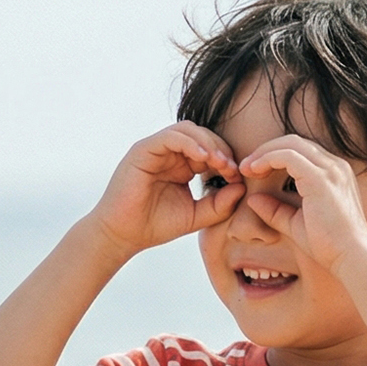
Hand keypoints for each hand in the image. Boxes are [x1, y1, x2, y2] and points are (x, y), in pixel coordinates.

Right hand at [87, 124, 244, 257]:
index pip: (210, 149)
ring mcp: (156, 149)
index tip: (239, 177)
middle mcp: (170, 153)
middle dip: (220, 149)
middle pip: (202, 134)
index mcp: (182, 165)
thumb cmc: (156, 226)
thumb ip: (219, 205)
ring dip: (207, 143)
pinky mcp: (143, 150)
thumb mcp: (196, 216)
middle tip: (232, 168)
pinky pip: (170, 137)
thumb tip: (242, 188)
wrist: (124, 235)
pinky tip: (202, 158)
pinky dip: (188, 143)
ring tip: (220, 162)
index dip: (227, 159)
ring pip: (187, 130)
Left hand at [235, 135, 366, 273]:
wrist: (352, 257)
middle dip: (266, 150)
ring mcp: (329, 169)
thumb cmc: (330, 246)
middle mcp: (334, 166)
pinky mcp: (320, 178)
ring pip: (290, 144)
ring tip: (246, 168)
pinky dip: (268, 159)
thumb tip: (253, 199)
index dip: (274, 156)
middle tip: (245, 167)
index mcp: (333, 174)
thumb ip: (277, 211)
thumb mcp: (297, 225)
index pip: (301, 152)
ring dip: (264, 152)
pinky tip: (255, 171)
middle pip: (294, 142)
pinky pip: (288, 156)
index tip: (254, 172)